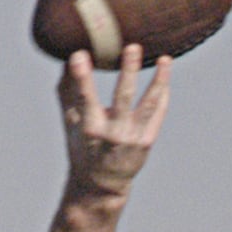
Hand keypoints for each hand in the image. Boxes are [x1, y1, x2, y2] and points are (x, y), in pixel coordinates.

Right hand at [61, 45, 171, 203]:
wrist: (101, 184)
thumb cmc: (82, 146)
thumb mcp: (69, 121)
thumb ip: (67, 90)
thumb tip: (66, 55)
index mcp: (89, 128)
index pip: (85, 99)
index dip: (82, 77)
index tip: (80, 54)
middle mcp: (113, 134)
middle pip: (123, 99)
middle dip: (128, 72)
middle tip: (133, 46)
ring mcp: (133, 139)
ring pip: (148, 106)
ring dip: (158, 81)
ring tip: (165, 58)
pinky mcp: (147, 142)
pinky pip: (157, 114)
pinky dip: (162, 94)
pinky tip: (164, 73)